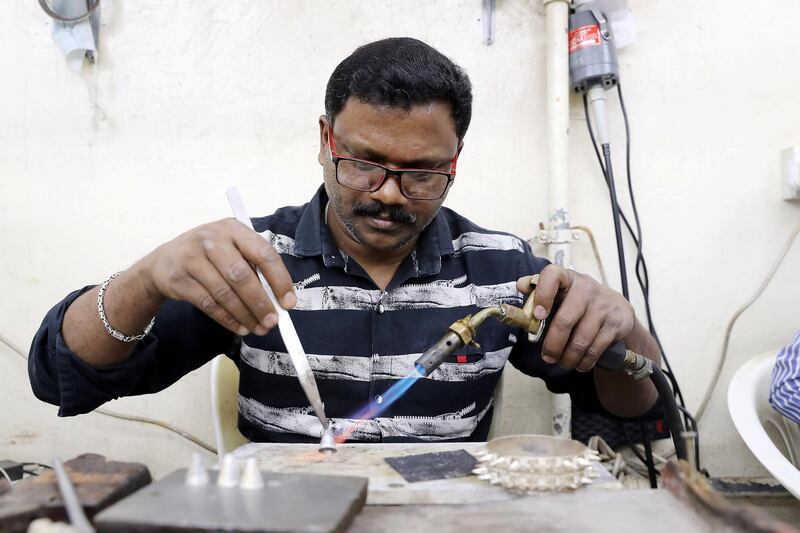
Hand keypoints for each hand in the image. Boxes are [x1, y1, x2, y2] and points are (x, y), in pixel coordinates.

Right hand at [140, 218, 294, 335]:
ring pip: (225, 293)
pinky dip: (227, 319)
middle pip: (242, 276)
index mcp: (233, 229)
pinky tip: (240, 327)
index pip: (263, 253)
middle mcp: (212, 239)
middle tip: (273, 322)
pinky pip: (209, 304)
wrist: (164, 261)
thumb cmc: (208, 255)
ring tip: (258, 328)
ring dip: (245, 315)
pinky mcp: (179, 280)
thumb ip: (253, 267)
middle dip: (261, 303)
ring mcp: (192, 258)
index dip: (279, 280)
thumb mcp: (231, 248)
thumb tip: (280, 300)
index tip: (289, 302)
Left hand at [517, 265, 633, 371]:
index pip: (553, 275)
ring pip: (581, 339)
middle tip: (547, 357)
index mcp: (567, 279)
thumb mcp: (562, 293)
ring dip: (569, 357)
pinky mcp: (616, 322)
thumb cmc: (579, 303)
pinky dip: (585, 361)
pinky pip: (596, 348)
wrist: (618, 309)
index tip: (537, 315)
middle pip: (565, 320)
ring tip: (563, 363)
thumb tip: (521, 286)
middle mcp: (586, 288)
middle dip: (553, 344)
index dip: (543, 294)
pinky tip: (579, 364)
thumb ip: (538, 290)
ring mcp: (603, 306)